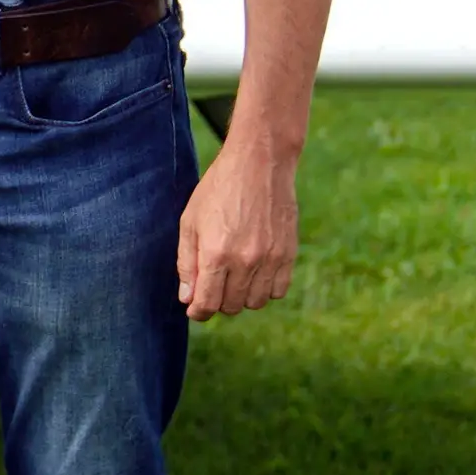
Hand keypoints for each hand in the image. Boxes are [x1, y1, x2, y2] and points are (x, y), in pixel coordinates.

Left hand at [176, 135, 295, 319]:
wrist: (259, 163)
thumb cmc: (218, 189)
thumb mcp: (190, 221)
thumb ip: (187, 263)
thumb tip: (187, 298)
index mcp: (216, 253)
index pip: (207, 304)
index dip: (198, 311)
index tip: (195, 308)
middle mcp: (245, 260)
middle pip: (231, 306)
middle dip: (218, 302)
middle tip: (213, 284)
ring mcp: (270, 258)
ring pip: (255, 302)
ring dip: (242, 297)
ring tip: (234, 277)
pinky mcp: (288, 253)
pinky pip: (278, 290)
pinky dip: (265, 289)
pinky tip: (255, 273)